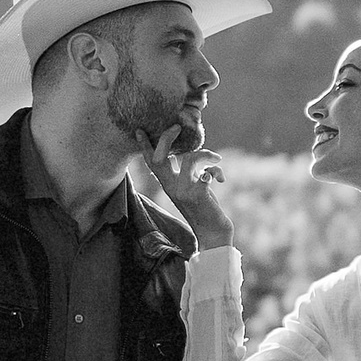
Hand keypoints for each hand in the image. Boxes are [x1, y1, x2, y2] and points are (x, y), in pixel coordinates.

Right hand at [148, 124, 230, 251]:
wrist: (213, 233)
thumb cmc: (205, 209)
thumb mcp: (192, 187)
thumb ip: (187, 173)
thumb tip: (192, 154)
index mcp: (168, 184)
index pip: (151, 163)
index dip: (145, 146)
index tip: (140, 130)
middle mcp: (172, 187)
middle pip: (160, 157)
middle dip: (167, 137)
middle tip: (177, 126)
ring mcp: (184, 191)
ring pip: (189, 159)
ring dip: (206, 154)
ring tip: (217, 159)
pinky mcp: (198, 195)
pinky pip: (206, 172)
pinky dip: (216, 170)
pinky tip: (221, 179)